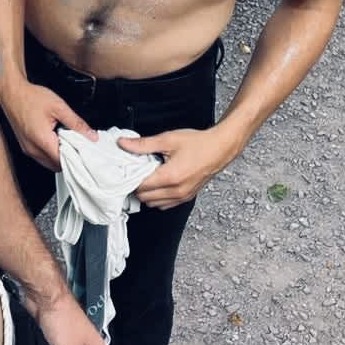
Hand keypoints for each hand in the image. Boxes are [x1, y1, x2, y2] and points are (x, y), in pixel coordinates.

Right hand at [3, 80, 95, 170]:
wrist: (12, 92)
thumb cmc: (31, 97)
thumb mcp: (59, 107)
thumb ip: (76, 123)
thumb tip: (91, 136)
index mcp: (42, 141)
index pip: (63, 161)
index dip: (76, 158)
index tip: (86, 152)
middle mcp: (33, 149)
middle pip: (56, 165)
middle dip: (69, 158)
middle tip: (78, 145)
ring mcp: (27, 149)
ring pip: (49, 162)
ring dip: (59, 155)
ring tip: (67, 140)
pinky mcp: (25, 146)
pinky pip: (41, 156)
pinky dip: (51, 152)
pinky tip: (56, 139)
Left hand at [118, 126, 234, 209]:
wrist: (220, 148)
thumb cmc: (197, 143)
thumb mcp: (167, 139)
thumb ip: (143, 144)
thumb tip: (123, 143)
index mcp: (170, 177)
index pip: (140, 187)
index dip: (130, 178)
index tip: (127, 169)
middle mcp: (176, 191)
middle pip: (145, 197)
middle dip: (137, 185)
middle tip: (136, 171)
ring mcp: (182, 196)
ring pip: (154, 204)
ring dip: (148, 193)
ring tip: (148, 175)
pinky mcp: (187, 197)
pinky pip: (166, 205)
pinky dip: (158, 197)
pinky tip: (159, 182)